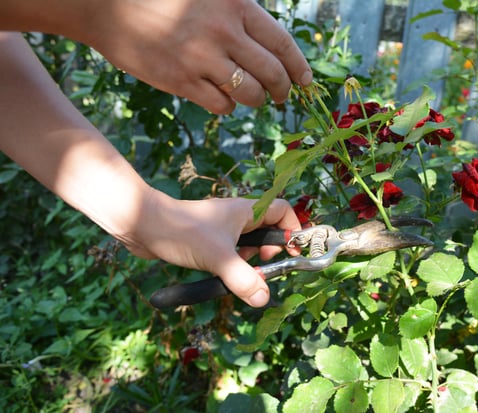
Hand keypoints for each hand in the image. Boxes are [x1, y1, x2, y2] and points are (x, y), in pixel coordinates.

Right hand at [83, 0, 312, 112]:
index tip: (306, 81)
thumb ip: (240, 17)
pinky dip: (228, 107)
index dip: (299, 67)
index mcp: (235, 5)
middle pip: (272, 73)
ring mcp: (201, 58)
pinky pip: (222, 106)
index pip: (282, 43)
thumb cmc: (163, 0)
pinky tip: (222, 98)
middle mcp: (223, 31)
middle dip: (283, 90)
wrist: (108, 7)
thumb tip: (273, 49)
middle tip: (282, 96)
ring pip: (250, 94)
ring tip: (252, 97)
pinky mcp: (181, 81)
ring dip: (257, 100)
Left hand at [123, 194, 301, 306]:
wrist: (143, 225)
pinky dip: (230, 267)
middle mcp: (235, 217)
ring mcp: (220, 229)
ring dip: (248, 262)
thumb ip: (243, 280)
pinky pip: (228, 254)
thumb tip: (263, 299)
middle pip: (266, 232)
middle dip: (269, 252)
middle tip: (263, 267)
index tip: (291, 252)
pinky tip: (221, 278)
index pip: (282, 211)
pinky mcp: (205, 242)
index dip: (292, 230)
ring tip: (241, 275)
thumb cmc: (182, 231)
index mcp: (245, 211)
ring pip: (247, 246)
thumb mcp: (218, 258)